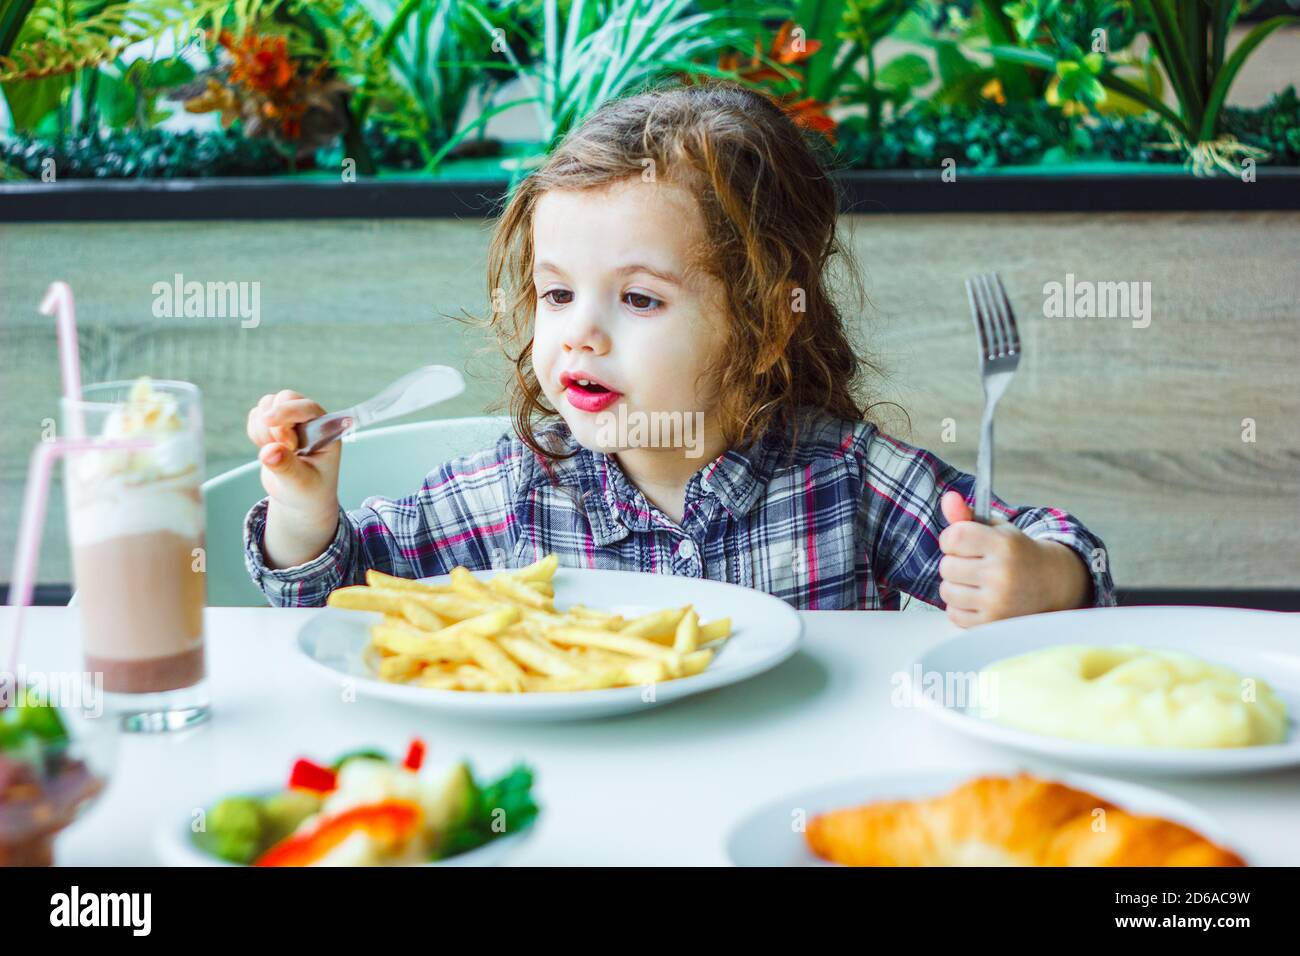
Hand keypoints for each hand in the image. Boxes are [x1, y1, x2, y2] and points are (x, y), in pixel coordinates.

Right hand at [246, 391, 341, 567]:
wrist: (300, 498)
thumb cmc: (309, 490)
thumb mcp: (301, 484)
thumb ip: (286, 467)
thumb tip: (269, 452)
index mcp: (327, 431)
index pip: (308, 407)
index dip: (287, 412)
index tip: (269, 421)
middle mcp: (311, 420)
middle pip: (285, 398)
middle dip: (274, 421)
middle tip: (283, 447)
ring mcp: (292, 420)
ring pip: (267, 404)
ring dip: (263, 427)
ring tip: (275, 452)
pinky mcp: (275, 424)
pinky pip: (256, 415)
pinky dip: (255, 430)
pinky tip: (267, 449)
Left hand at [937, 491, 1089, 628]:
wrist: (1051, 584)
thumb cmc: (1017, 553)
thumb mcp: (997, 529)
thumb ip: (967, 516)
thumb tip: (948, 498)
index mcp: (1004, 545)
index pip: (953, 537)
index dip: (951, 538)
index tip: (963, 541)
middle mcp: (1002, 574)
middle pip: (947, 566)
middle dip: (955, 562)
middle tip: (975, 563)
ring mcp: (998, 602)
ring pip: (947, 590)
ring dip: (956, 585)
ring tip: (976, 581)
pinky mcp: (992, 623)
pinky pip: (954, 613)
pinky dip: (961, 606)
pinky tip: (979, 598)